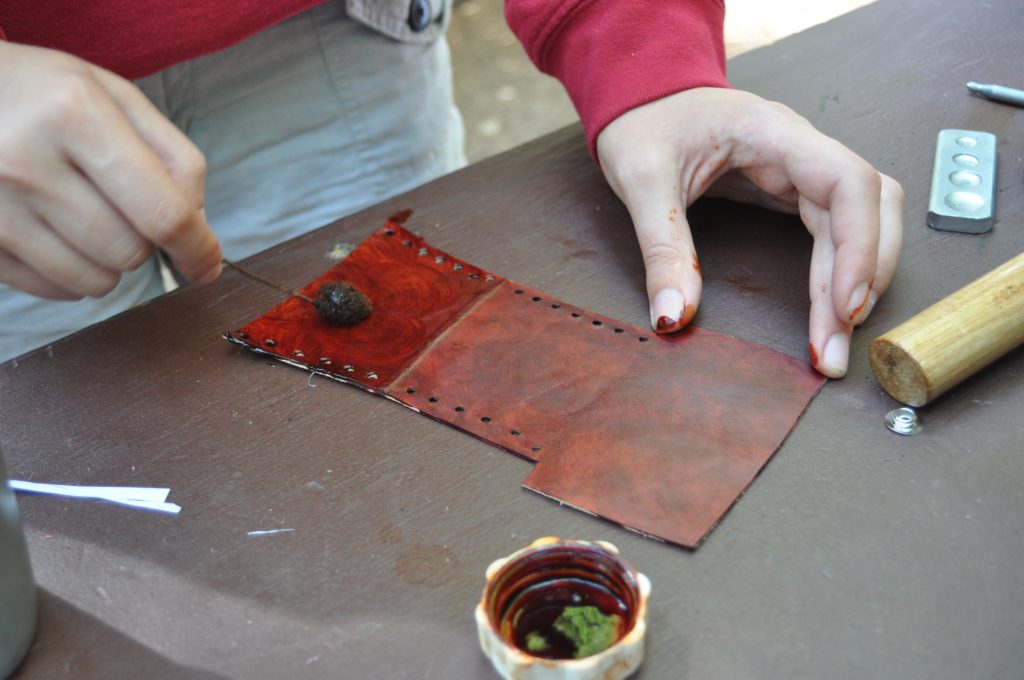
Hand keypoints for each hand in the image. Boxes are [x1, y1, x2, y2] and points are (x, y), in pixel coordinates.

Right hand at [0, 41, 221, 299]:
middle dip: (145, 242)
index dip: (197, 247)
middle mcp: (26, 161)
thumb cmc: (43, 94)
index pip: (161, 211)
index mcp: (74, 113)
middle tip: (122, 208)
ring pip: (95, 281)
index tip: (207, 264)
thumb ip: (173, 156)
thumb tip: (199, 229)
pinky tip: (56, 232)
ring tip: (86, 216)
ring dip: (109, 262)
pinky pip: (53, 289)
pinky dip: (70, 274)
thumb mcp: (113, 96)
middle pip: (130, 251)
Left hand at [596, 87, 902, 377]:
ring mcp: (800, 168)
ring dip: (856, 281)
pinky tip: (828, 309)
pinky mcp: (791, 189)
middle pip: (869, 209)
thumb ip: (661, 249)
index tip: (846, 307)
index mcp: (772, 132)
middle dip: (863, 279)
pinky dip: (835, 272)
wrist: (640, 97)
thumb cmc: (643, 123)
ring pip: (859, 222)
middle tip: (835, 346)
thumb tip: (673, 315)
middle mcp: (800, 148)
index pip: (848, 183)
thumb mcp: (642, 182)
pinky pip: (833, 230)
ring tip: (834, 340)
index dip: (860, 247)